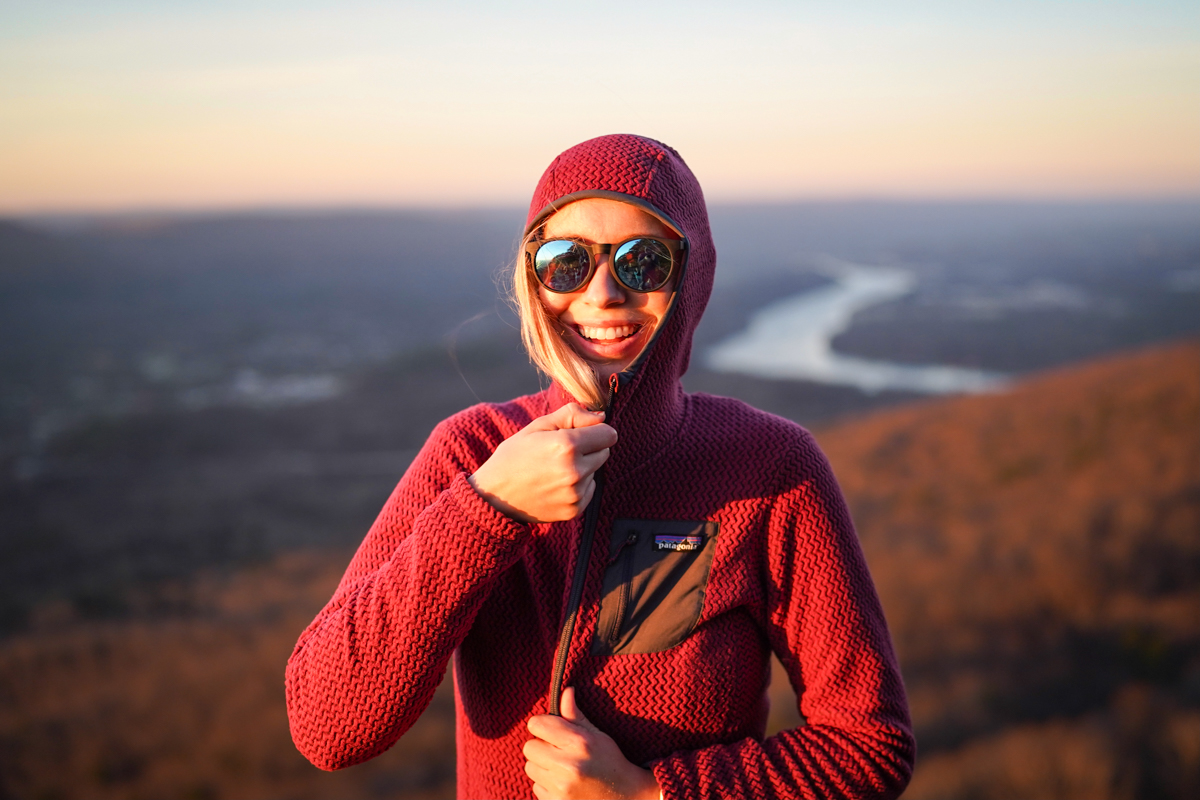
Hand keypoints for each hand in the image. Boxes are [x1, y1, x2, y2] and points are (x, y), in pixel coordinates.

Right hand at [469, 403, 616, 523]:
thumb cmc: (514, 456)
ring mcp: (576, 493)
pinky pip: (589, 490)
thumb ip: (572, 415)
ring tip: (554, 470)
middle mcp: (575, 471)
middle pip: (604, 453)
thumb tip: (602, 416)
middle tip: (561, 452)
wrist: (494, 495)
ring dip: (583, 468)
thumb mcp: (538, 426)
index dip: (596, 430)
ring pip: (595, 472)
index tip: (582, 433)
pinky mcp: (575, 510)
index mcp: (567, 445)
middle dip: (589, 449)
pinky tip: (555, 485)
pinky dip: (578, 486)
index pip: (609, 434)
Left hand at [523, 687, 660, 799]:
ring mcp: (561, 788)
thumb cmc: (610, 761)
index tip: (553, 729)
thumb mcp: (597, 735)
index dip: (543, 725)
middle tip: (558, 750)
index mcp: (579, 743)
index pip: (537, 724)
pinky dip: (546, 784)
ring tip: (561, 767)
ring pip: (530, 768)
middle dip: (541, 746)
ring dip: (541, 766)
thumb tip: (566, 691)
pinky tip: (564, 783)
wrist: (626, 797)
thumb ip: (576, 715)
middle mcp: (569, 766)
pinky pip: (536, 787)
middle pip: (529, 747)